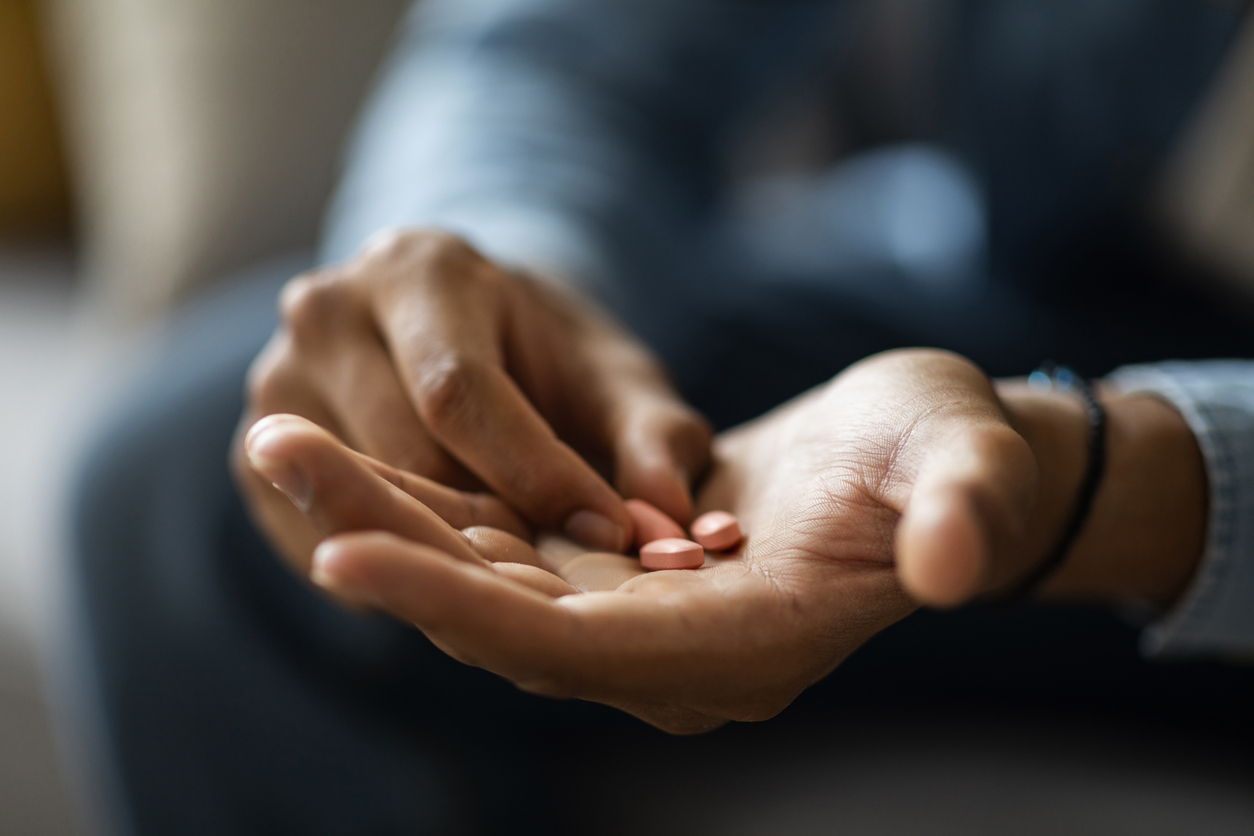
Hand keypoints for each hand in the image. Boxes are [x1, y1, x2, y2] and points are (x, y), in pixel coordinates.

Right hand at [232, 228, 710, 569]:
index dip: (538, 477)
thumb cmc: (551, 359)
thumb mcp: (617, 379)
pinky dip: (394, 562)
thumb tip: (669, 521)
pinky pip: (323, 536)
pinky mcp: (256, 448)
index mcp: (418, 268)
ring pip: (359, 504)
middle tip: (565, 565)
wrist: (465, 334)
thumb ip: (656, 437)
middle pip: (404, 457)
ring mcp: (277, 380)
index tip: (611, 537)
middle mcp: (327, 310)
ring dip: (442, 550)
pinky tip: (453, 556)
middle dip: (493, 524)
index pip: (459, 393)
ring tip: (513, 558)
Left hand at [246, 351, 1058, 732]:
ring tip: (282, 441)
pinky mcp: (614, 577)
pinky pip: (500, 553)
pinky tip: (356, 455)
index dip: (455, 603)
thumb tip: (948, 559)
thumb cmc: (947, 460)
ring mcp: (636, 621)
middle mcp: (670, 657)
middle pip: (495, 617)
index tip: (338, 553)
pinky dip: (427, 509)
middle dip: (381, 547)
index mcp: (742, 647)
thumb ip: (962, 513)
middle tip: (272, 452)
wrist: (921, 466)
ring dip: (382, 520)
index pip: (569, 647)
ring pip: (481, 583)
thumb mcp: (965, 468)